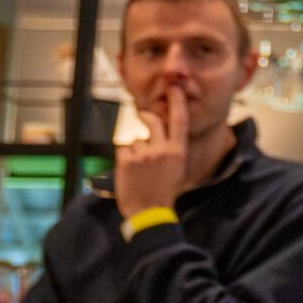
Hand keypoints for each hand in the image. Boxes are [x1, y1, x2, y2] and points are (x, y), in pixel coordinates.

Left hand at [115, 92, 188, 217]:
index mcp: (178, 152)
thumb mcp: (177, 170)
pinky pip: (123, 149)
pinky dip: (124, 157)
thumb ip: (171, 151)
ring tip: (139, 168)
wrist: (150, 211)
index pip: (179, 122)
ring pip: (136, 140)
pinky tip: (129, 170)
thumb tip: (161, 138)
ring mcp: (144, 154)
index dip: (177, 103)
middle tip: (143, 115)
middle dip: (147, 116)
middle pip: (154, 122)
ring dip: (135, 150)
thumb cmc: (165, 192)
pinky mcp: (127, 160)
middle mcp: (162, 150)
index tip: (175, 90)